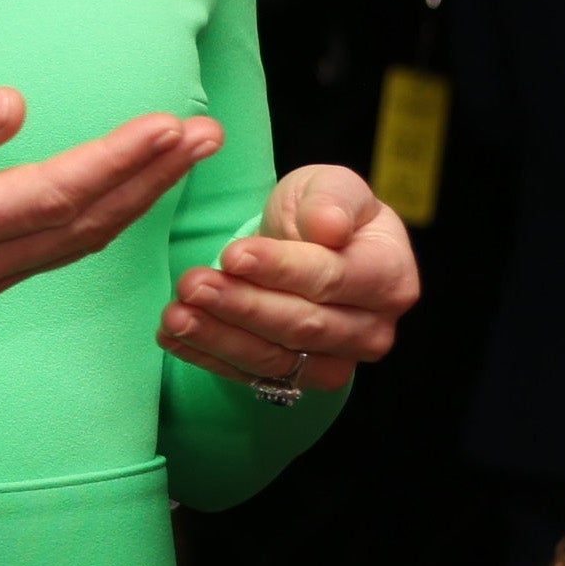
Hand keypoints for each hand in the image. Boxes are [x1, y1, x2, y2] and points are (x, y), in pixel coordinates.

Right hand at [0, 91, 221, 305]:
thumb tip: (10, 108)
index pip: (49, 196)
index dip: (114, 161)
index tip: (166, 125)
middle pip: (80, 225)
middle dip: (149, 178)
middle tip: (206, 133)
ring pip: (77, 241)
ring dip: (139, 196)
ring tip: (190, 150)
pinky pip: (59, 248)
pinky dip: (107, 212)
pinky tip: (138, 184)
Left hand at [158, 164, 416, 397]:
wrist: (309, 245)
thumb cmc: (323, 210)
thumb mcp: (331, 186)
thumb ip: (333, 200)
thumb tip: (330, 228)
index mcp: (391, 276)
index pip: (333, 278)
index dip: (281, 269)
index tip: (233, 254)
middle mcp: (372, 329)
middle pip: (303, 325)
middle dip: (242, 306)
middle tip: (193, 285)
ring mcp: (337, 361)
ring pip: (275, 358)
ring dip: (220, 337)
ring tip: (176, 315)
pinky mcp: (299, 379)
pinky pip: (252, 374)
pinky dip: (208, 356)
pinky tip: (173, 336)